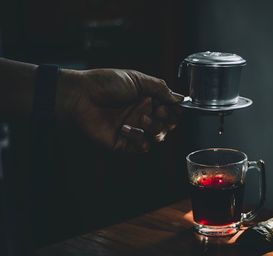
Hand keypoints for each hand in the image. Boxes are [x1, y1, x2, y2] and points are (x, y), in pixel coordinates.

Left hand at [56, 68, 182, 152]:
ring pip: (158, 137)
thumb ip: (160, 88)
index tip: (169, 105)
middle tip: (157, 110)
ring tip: (140, 117)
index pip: (170, 109)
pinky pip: (141, 147)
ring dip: (154, 127)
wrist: (80, 96)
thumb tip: (180, 98)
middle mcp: (142, 115)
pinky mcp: (123, 143)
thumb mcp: (137, 79)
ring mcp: (134, 129)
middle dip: (166, 118)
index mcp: (147, 99)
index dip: (173, 110)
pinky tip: (125, 128)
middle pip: (168, 124)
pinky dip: (138, 138)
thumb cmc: (106, 84)